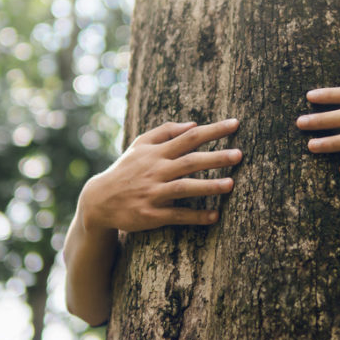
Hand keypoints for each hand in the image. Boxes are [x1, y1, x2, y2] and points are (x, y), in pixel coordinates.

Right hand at [79, 118, 241, 232]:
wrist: (99, 200)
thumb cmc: (126, 169)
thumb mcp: (140, 145)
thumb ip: (165, 132)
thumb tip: (194, 123)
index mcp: (156, 152)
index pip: (189, 137)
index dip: (213, 130)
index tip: (235, 124)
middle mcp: (156, 171)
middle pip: (190, 161)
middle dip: (215, 157)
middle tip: (239, 154)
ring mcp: (154, 193)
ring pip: (184, 188)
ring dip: (208, 186)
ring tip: (231, 185)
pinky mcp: (151, 215)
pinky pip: (177, 216)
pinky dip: (196, 216)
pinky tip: (215, 216)